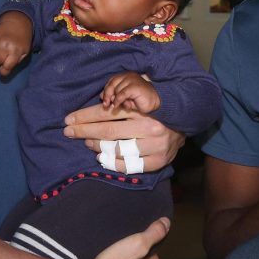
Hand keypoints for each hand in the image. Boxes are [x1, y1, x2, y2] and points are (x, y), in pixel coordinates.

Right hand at [0, 12, 31, 76]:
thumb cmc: (22, 41)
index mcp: (15, 51)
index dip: (4, 72)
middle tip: (3, 60)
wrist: (17, 24)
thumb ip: (16, 62)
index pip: (7, 66)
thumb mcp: (24, 52)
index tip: (3, 71)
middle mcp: (5, 45)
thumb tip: (4, 70)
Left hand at [63, 105, 184, 171]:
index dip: (85, 116)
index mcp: (144, 108)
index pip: (108, 113)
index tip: (69, 119)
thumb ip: (126, 94)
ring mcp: (154, 146)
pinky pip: (130, 165)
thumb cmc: (160, 105)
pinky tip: (102, 157)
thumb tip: (101, 96)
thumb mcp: (145, 92)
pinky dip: (113, 162)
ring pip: (117, 149)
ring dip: (97, 146)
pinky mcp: (158, 161)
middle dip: (84, 131)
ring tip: (87, 143)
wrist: (190, 118)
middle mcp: (149, 127)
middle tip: (68, 132)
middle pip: (108, 131)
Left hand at [101, 72, 160, 113]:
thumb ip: (114, 96)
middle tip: (106, 105)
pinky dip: (118, 101)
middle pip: (111, 84)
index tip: (104, 102)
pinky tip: (119, 105)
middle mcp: (128, 76)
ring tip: (123, 105)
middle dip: (107, 95)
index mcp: (125, 77)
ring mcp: (132, 80)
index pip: (110, 82)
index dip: (106, 92)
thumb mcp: (124, 98)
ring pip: (116, 90)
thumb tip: (102, 96)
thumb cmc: (139, 101)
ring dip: (116, 100)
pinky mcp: (135, 86)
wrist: (155, 102)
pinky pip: (121, 94)